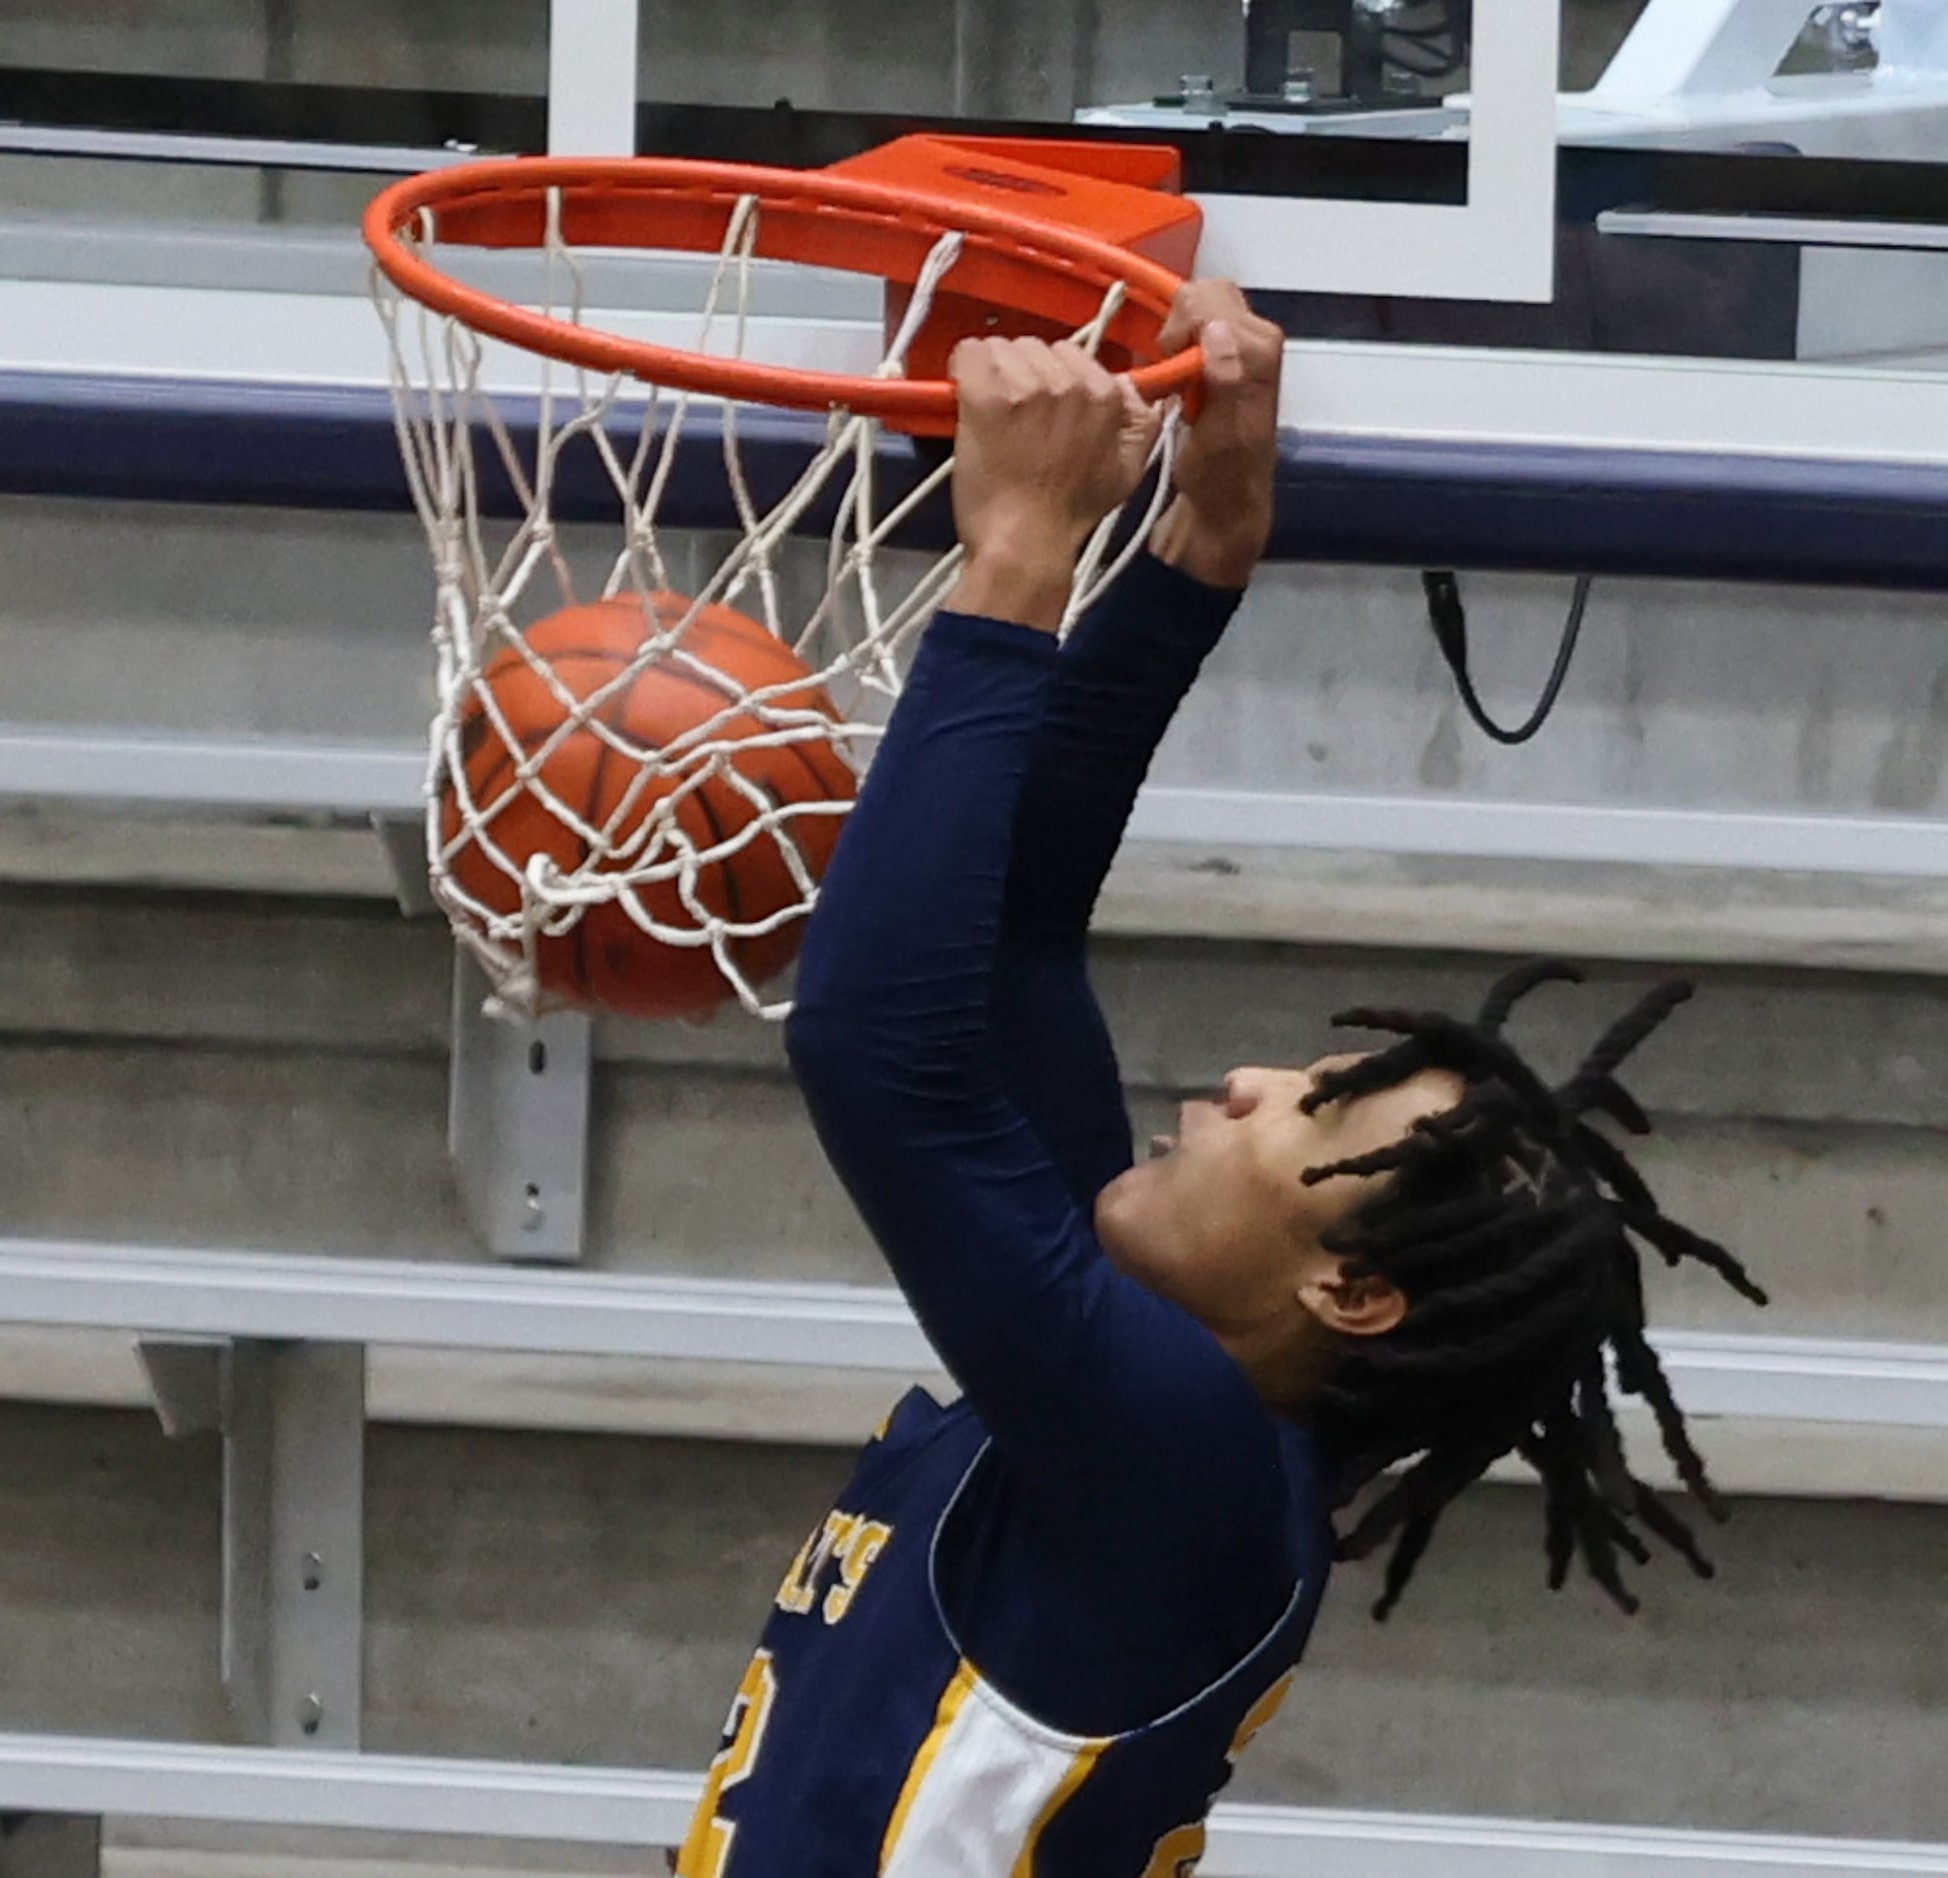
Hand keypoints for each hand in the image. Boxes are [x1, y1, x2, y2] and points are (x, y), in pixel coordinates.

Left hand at [946, 337, 1162, 633]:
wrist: (1025, 543)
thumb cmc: (1069, 515)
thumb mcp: (1128, 472)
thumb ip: (1139, 425)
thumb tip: (1132, 388)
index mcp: (1106, 395)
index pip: (1071, 354)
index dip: (1051, 378)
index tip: (1040, 407)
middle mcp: (1071, 381)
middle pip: (1034, 346)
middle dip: (1023, 373)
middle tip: (1015, 417)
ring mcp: (1028, 385)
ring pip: (1000, 348)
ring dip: (991, 374)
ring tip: (992, 414)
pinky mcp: (987, 395)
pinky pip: (968, 353)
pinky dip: (962, 372)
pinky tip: (966, 401)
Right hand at [1149, 280, 1284, 588]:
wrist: (1224, 506)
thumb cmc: (1220, 477)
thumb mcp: (1219, 437)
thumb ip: (1223, 382)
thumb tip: (1217, 330)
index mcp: (1259, 349)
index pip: (1207, 299)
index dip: (1178, 327)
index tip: (1170, 366)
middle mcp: (1257, 338)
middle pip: (1206, 293)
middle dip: (1177, 324)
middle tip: (1171, 370)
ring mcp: (1243, 346)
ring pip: (1200, 305)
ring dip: (1177, 335)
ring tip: (1176, 379)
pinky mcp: (1227, 356)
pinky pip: (1197, 325)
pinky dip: (1179, 344)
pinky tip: (1180, 379)